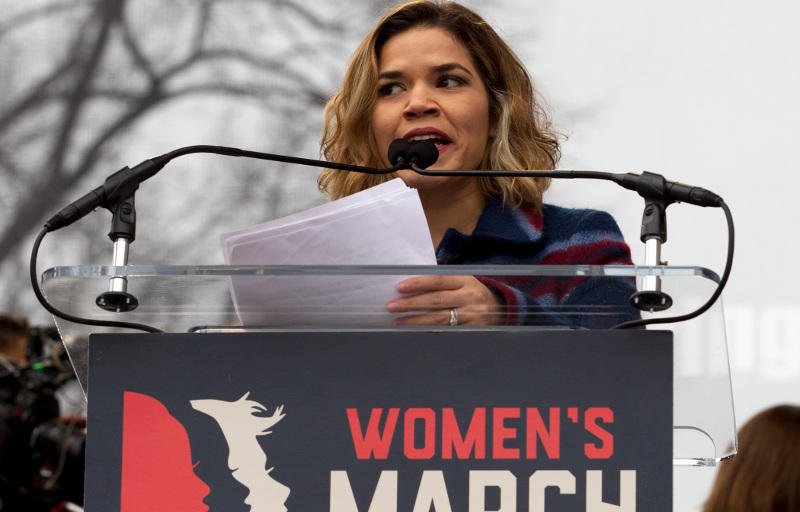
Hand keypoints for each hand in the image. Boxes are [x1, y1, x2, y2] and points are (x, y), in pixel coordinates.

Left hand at [387, 275, 502, 325]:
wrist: (500, 308)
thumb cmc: (471, 292)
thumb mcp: (461, 281)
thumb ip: (441, 281)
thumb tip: (410, 285)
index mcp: (464, 280)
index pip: (438, 280)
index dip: (419, 283)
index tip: (400, 287)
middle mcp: (469, 297)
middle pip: (436, 300)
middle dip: (412, 304)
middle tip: (392, 306)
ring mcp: (472, 315)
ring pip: (440, 318)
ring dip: (416, 320)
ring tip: (398, 321)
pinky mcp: (472, 330)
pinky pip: (447, 331)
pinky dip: (429, 330)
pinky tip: (415, 330)